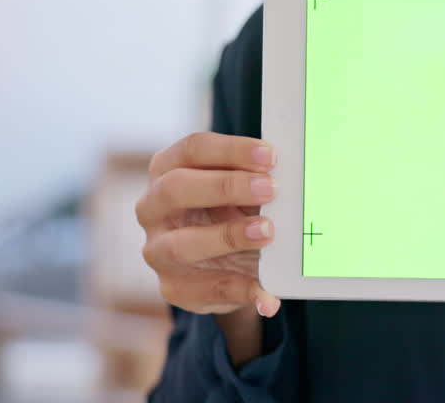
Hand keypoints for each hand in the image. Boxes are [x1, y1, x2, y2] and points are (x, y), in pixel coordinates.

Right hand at [137, 132, 281, 318]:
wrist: (230, 265)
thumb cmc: (233, 211)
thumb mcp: (242, 191)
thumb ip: (257, 178)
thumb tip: (291, 171)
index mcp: (168, 170)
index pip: (192, 149)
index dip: (231, 149)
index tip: (270, 156)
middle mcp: (153, 208)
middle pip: (176, 188)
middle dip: (226, 186)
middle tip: (270, 189)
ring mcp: (158, 250)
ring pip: (180, 244)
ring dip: (227, 236)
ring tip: (267, 232)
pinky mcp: (174, 288)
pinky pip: (205, 291)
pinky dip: (240, 291)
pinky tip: (267, 294)